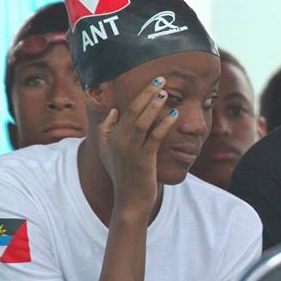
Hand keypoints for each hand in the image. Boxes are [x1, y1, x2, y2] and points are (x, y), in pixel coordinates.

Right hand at [97, 77, 178, 217]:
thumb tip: (113, 111)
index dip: (139, 94)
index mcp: (110, 137)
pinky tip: (173, 114)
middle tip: (160, 78)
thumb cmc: (123, 177)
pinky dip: (164, 124)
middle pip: (133, 111)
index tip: (152, 82)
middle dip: (147, 93)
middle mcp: (118, 142)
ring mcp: (130, 151)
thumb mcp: (108, 153)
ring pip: (142, 121)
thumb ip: (106, 131)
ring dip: (154, 105)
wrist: (129, 202)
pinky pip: (154, 137)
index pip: (125, 109)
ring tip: (165, 92)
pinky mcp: (143, 160)